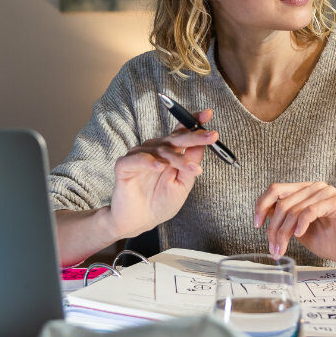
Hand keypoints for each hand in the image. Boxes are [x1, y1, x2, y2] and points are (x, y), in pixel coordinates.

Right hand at [107, 109, 218, 239]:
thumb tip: (203, 143)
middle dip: (194, 136)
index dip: (193, 121)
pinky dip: (149, 162)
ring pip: (160, 151)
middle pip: (174, 138)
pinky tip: (160, 167)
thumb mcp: (183, 183)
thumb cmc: (160, 202)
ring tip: (192, 169)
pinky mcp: (124, 166)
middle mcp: (154, 150)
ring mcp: (139, 156)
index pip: (181, 132)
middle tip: (211, 137)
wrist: (140, 222)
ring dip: (177, 159)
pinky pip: (137, 160)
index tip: (208, 114)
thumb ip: (191, 162)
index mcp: (168, 152)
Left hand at [254, 181, 335, 269]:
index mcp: (305, 190)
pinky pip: (310, 210)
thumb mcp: (297, 230)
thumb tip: (263, 213)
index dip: (261, 205)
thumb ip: (283, 219)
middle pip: (283, 203)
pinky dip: (301, 224)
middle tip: (273, 248)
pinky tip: (299, 235)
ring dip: (284, 232)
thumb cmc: (328, 241)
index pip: (276, 189)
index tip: (256, 224)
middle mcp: (315, 187)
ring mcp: (327, 192)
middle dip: (274, 228)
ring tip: (282, 249)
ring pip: (294, 210)